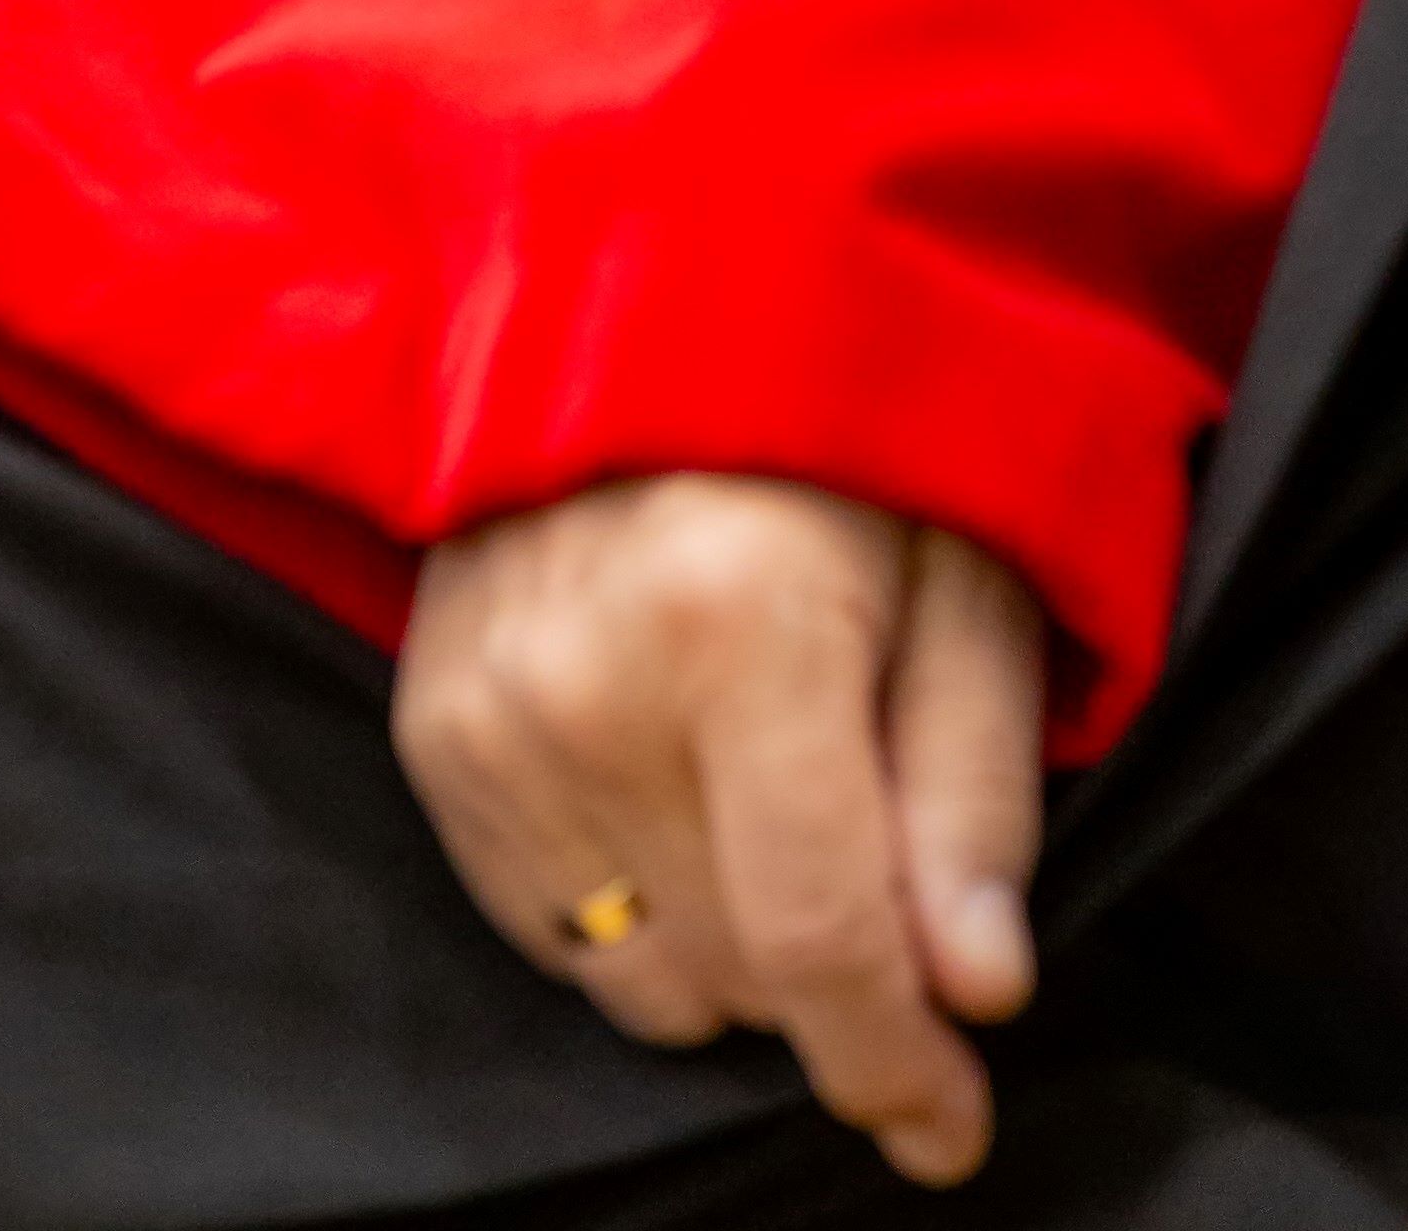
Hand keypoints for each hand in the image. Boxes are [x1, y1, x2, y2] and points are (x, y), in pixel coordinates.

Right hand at [394, 481, 1042, 1186]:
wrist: (652, 282)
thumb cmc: (844, 417)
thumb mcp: (965, 568)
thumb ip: (971, 787)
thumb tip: (977, 990)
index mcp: (740, 625)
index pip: (820, 939)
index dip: (897, 1063)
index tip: (952, 1124)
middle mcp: (587, 682)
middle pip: (732, 976)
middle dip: (831, 967)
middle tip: (874, 832)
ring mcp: (489, 710)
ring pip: (637, 974)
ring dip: (726, 933)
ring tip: (770, 782)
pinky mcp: (430, 725)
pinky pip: (548, 927)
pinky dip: (633, 894)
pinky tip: (678, 777)